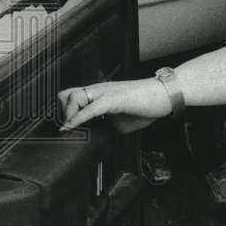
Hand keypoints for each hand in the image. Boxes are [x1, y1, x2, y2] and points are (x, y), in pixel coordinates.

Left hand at [58, 78, 172, 133]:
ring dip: (67, 115)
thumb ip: (108, 125)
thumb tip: (100, 136)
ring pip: (73, 97)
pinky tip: (72, 127)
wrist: (164, 95)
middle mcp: (98, 90)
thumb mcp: (122, 120)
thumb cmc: (147, 105)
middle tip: (66, 128)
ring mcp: (104, 92)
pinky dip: (77, 119)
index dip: (64, 112)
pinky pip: (90, 108)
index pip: (72, 97)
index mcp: (100, 94)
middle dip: (61, 113)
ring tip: (70, 129)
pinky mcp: (113, 99)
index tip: (63, 128)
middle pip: (65, 95)